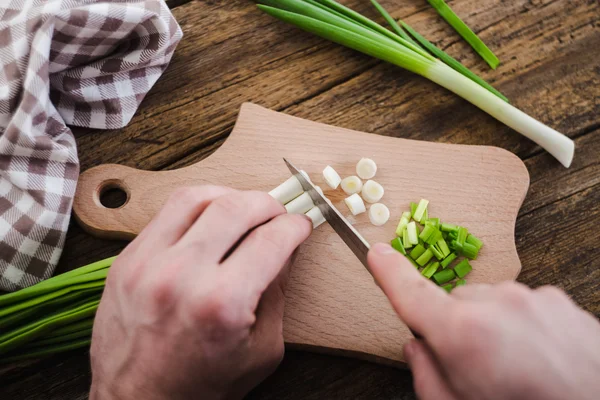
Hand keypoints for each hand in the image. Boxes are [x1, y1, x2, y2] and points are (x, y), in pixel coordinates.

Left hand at [89, 186, 311, 399]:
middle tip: (278, 213)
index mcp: (222, 303)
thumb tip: (285, 247)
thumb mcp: (262, 350)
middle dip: (268, 203)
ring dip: (230, 196)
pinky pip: (166, 212)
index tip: (301, 225)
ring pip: (196, 197)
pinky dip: (196, 207)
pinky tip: (210, 219)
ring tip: (244, 209)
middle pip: (236, 207)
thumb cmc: (202, 387)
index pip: (271, 240)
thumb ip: (277, 292)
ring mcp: (147, 263)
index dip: (295, 226)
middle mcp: (182, 275)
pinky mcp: (127, 260)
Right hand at [368, 243, 599, 399]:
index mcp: (464, 334)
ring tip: (516, 370)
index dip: (388, 272)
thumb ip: (426, 376)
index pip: (411, 292)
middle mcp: (498, 304)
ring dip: (491, 328)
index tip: (376, 254)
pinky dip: (521, 328)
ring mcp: (532, 299)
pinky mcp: (559, 302)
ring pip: (490, 305)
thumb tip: (417, 349)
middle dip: (455, 329)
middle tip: (475, 369)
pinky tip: (538, 360)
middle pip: (454, 305)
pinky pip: (523, 307)